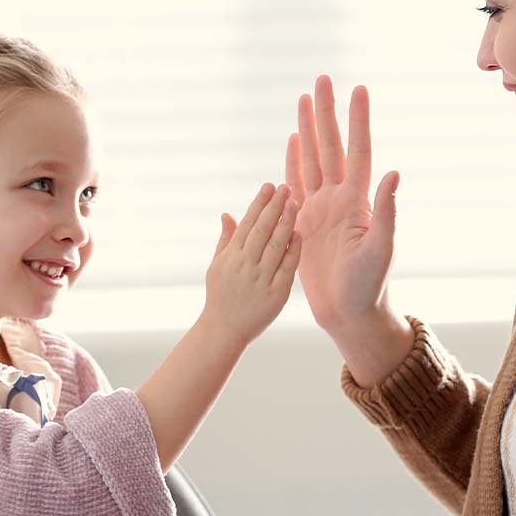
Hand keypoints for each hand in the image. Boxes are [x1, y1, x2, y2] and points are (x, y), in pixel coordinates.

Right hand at [200, 182, 301, 346]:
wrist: (223, 330)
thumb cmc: (220, 296)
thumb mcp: (217, 266)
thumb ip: (225, 239)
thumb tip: (227, 214)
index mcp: (231, 256)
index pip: (247, 224)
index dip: (259, 203)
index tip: (269, 186)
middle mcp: (245, 265)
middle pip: (262, 230)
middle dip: (274, 206)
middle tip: (285, 186)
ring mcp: (260, 279)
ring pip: (275, 245)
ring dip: (286, 222)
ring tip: (294, 202)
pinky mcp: (275, 294)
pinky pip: (286, 268)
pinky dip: (292, 250)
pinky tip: (299, 233)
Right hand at [287, 76, 399, 335]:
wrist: (349, 313)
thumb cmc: (369, 286)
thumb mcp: (381, 250)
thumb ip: (386, 212)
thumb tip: (394, 173)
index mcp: (358, 201)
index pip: (358, 151)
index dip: (358, 121)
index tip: (359, 89)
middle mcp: (340, 198)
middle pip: (331, 146)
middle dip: (327, 112)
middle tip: (322, 78)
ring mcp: (321, 208)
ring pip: (312, 158)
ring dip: (309, 129)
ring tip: (304, 98)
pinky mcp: (304, 222)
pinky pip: (297, 183)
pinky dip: (294, 160)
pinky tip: (293, 139)